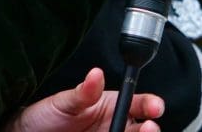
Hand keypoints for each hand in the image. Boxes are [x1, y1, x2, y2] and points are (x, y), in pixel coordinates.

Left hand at [3, 68, 162, 131]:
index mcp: (110, 107)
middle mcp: (115, 125)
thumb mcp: (63, 102)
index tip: (155, 106)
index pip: (139, 104)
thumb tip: (96, 74)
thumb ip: (83, 92)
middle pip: (142, 128)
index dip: (151, 104)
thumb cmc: (46, 115)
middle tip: (148, 127)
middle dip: (149, 128)